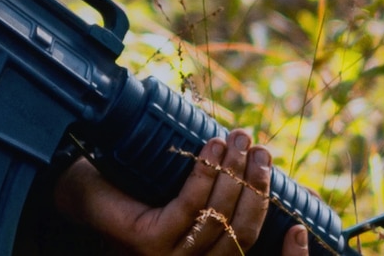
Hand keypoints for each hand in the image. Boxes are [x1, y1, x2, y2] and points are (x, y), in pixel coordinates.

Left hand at [54, 131, 308, 255]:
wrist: (80, 185)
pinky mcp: (147, 241)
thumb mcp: (186, 191)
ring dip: (234, 173)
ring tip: (239, 138)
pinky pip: (188, 206)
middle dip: (258, 188)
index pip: (250, 253)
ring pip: (219, 219)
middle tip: (260, 149)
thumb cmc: (136, 186)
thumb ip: (219, 192)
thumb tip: (260, 164)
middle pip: (242, 234)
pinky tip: (212, 149)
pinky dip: (204, 174)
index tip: (303, 224)